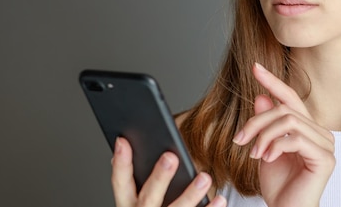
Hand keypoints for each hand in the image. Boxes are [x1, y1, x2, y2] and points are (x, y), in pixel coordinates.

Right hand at [111, 137, 225, 206]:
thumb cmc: (154, 206)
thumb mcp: (142, 194)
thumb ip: (145, 174)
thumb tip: (148, 141)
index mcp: (128, 202)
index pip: (120, 181)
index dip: (121, 162)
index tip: (123, 140)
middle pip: (148, 196)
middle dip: (159, 177)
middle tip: (170, 157)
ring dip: (190, 194)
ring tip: (205, 178)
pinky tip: (220, 198)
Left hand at [232, 63, 334, 206]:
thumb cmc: (279, 186)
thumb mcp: (264, 149)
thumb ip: (265, 125)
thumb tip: (262, 97)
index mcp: (308, 129)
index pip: (291, 98)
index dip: (273, 82)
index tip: (255, 68)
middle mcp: (321, 133)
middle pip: (285, 109)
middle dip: (257, 121)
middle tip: (240, 139)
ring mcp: (326, 145)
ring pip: (288, 121)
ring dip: (263, 135)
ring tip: (253, 153)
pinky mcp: (325, 158)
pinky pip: (295, 139)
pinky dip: (274, 146)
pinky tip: (266, 158)